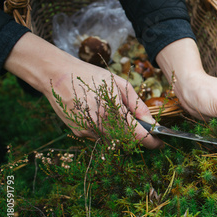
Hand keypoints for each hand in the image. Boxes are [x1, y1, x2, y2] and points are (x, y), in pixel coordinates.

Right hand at [5, 33, 162, 148]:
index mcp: (112, 111)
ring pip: (114, 140)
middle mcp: (99, 125)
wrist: (56, 75)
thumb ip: (138, 106)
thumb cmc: (92, 76)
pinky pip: (100, 136)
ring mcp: (88, 130)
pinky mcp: (79, 132)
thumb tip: (153, 123)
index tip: (160, 142)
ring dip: (121, 132)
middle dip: (138, 136)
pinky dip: (107, 129)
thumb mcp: (120, 84)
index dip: (152, 141)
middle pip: (127, 141)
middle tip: (143, 126)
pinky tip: (100, 113)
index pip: (138, 136)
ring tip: (115, 112)